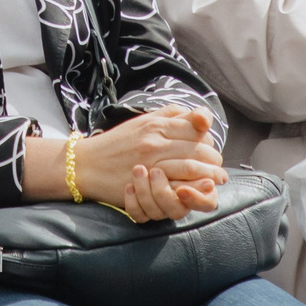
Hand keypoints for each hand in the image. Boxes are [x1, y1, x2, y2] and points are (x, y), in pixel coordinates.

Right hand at [29, 107, 225, 217]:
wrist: (87, 164)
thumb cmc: (117, 143)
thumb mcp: (143, 120)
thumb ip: (170, 115)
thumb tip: (197, 115)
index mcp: (156, 123)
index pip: (197, 128)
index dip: (209, 139)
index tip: (212, 148)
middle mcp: (156, 140)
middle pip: (199, 148)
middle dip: (214, 159)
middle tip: (218, 168)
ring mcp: (151, 162)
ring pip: (193, 166)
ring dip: (210, 175)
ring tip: (216, 179)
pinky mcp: (147, 183)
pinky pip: (178, 185)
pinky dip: (194, 188)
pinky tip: (200, 191)